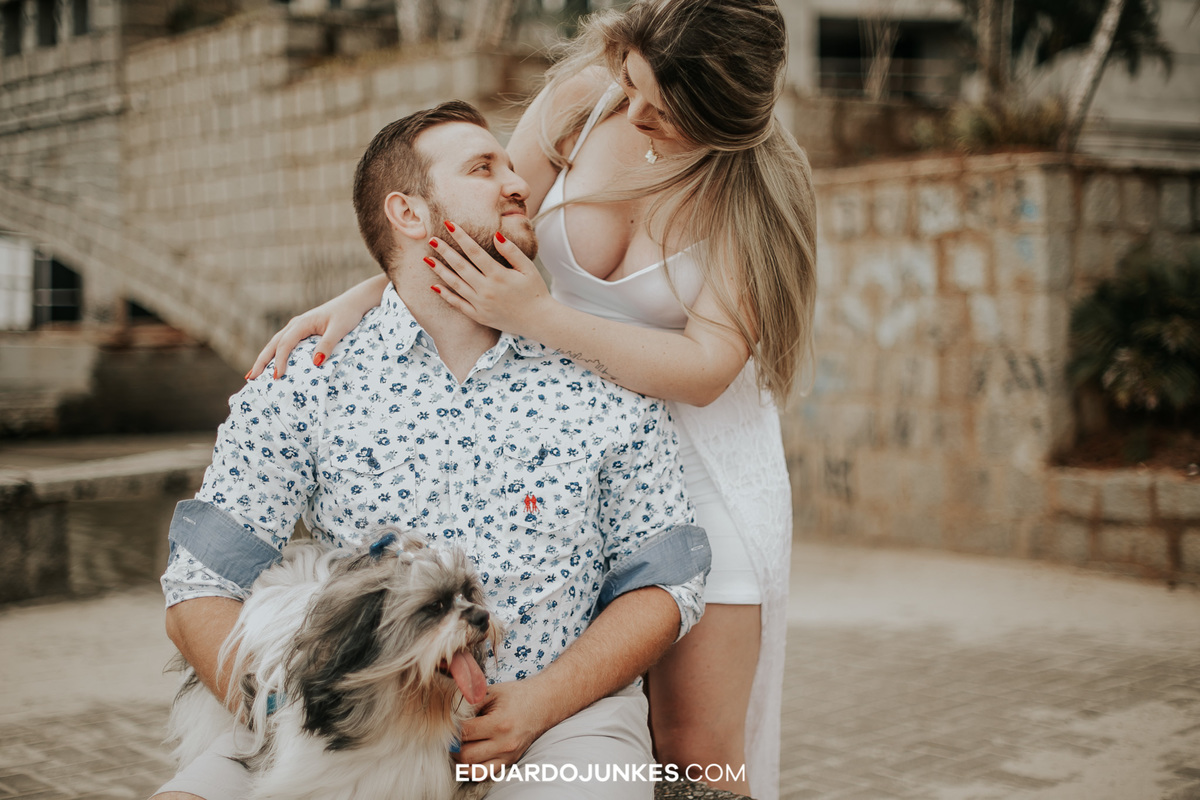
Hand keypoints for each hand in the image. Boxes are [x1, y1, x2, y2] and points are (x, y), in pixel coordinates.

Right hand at [247, 280, 382, 378]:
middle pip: (273, 344)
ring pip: (275, 343)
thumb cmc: (347, 314)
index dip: (279, 361)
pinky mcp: (302, 330)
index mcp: (302, 323)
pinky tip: (272, 364)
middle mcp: (295, 324)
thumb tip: (315, 363)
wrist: (353, 302)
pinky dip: (274, 354)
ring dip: (264, 358)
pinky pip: (284, 343)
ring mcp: (297, 327)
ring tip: (254, 374)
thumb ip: (327, 345)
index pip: (285, 344)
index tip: (277, 376)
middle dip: (261, 361)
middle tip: (251, 378)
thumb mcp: (339, 329)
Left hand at [427, 222, 552, 336]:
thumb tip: (495, 235)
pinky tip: (435, 286)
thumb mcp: (528, 268)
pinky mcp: (479, 316)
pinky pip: (458, 304)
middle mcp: (486, 289)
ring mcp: (481, 304)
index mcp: (499, 275)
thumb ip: (511, 251)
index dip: (460, 236)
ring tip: (427, 259)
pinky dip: (446, 295)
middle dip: (444, 251)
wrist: (539, 321)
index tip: (448, 224)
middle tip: (431, 239)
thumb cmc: (535, 291)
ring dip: (440, 271)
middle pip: (460, 266)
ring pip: (456, 284)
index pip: (474, 251)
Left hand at [454, 679, 558, 769]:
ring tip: (458, 748)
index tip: (448, 723)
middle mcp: (505, 743)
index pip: (465, 733)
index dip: (452, 729)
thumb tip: (449, 714)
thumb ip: (470, 702)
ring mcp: (508, 755)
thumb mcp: (492, 692)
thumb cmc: (517, 695)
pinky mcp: (510, 761)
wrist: (543, 703)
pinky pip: (485, 774)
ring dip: (461, 761)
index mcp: (499, 723)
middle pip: (466, 755)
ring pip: (473, 770)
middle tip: (450, 737)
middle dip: (453, 747)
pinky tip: (468, 757)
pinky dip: (472, 769)